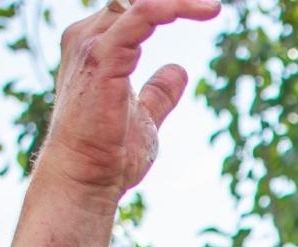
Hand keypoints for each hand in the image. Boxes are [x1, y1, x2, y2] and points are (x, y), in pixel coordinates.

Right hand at [35, 0, 220, 208]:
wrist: (85, 177)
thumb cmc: (108, 152)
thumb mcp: (144, 116)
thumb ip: (159, 92)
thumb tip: (178, 70)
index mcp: (98, 46)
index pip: (133, 7)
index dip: (169, 5)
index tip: (207, 11)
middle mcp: (89, 37)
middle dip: (174, 1)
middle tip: (211, 7)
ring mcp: (93, 46)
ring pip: (140, 2)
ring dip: (178, 2)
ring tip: (212, 8)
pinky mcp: (103, 59)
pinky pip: (139, 17)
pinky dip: (166, 10)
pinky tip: (195, 11)